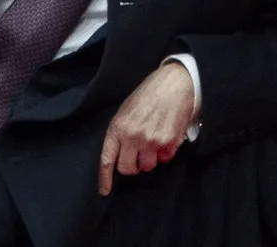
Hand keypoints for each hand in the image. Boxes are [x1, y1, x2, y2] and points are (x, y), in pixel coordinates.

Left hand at [97, 63, 194, 194]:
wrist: (173, 85)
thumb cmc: (148, 95)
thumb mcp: (125, 110)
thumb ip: (121, 132)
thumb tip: (120, 153)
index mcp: (117, 127)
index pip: (107, 159)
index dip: (105, 178)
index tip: (104, 191)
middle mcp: (132, 136)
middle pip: (127, 168)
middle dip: (132, 165)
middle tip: (136, 155)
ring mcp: (151, 141)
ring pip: (147, 167)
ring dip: (149, 159)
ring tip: (152, 141)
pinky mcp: (168, 143)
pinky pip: (164, 159)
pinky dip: (164, 153)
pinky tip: (164, 137)